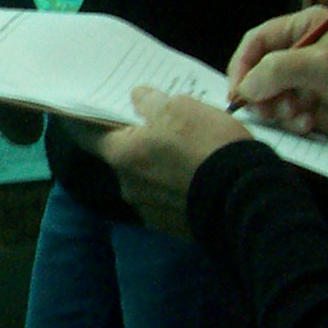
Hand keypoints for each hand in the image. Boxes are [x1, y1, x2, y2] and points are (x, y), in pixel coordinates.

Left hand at [93, 89, 253, 234]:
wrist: (246, 199)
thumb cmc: (207, 145)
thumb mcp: (181, 108)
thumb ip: (152, 103)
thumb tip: (138, 98)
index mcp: (121, 156)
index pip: (86, 135)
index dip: (83, 119)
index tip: (81, 110)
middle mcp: (128, 187)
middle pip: (123, 158)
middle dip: (135, 142)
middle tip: (156, 126)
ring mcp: (150, 212)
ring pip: (147, 180)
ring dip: (159, 166)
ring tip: (186, 153)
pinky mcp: (174, 228)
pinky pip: (168, 200)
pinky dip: (176, 187)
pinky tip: (197, 178)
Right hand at [226, 9, 327, 145]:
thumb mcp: (323, 65)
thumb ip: (280, 70)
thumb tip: (244, 88)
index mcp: (303, 28)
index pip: (256, 41)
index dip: (242, 64)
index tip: (237, 91)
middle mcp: (298, 51)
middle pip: (257, 70)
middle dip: (259, 92)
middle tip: (265, 110)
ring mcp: (302, 79)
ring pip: (267, 95)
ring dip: (276, 109)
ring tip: (296, 116)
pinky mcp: (307, 105)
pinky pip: (283, 113)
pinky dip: (291, 120)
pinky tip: (309, 124)